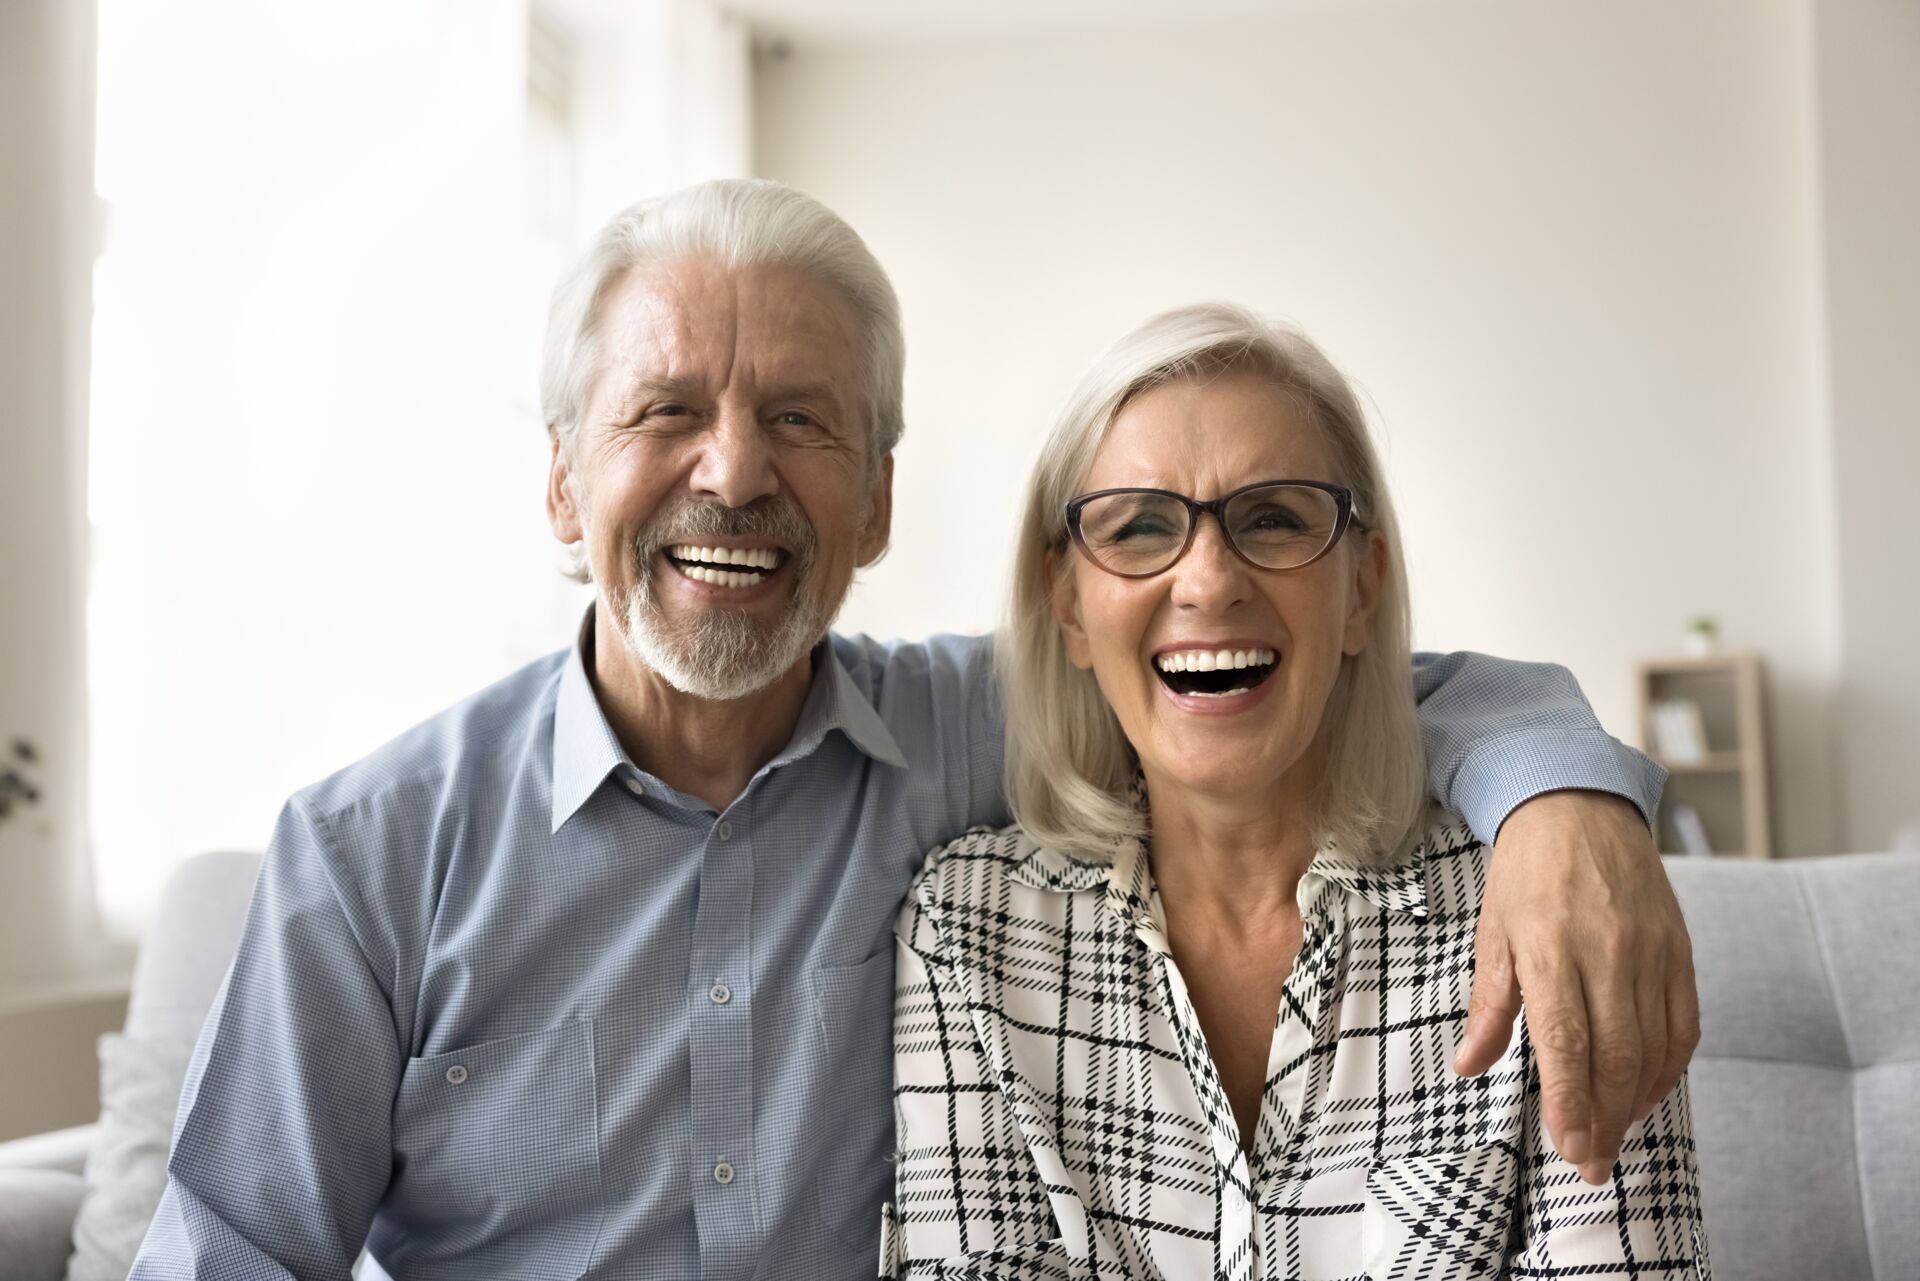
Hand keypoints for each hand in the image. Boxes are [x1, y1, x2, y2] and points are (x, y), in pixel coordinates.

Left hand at [1452, 790, 1699, 1184]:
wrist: (1579, 806)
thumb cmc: (1526, 873)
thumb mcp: (1493, 932)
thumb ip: (1489, 1004)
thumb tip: (1469, 1065)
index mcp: (1550, 947)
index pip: (1566, 1041)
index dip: (1569, 1102)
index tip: (1569, 1148)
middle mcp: (1607, 951)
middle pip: (1615, 1055)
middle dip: (1604, 1120)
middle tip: (1591, 1164)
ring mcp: (1651, 951)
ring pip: (1653, 1047)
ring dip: (1635, 1103)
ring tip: (1612, 1135)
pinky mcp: (1680, 949)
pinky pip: (1684, 1025)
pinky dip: (1668, 1068)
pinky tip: (1645, 1092)